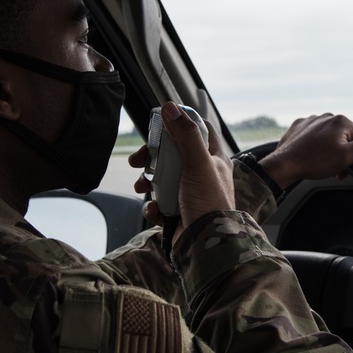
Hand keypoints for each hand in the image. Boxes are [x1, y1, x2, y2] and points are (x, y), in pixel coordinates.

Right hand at [131, 102, 234, 234]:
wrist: (206, 244)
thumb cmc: (208, 203)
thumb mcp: (198, 164)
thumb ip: (185, 135)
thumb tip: (170, 107)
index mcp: (213, 160)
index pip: (200, 130)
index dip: (182, 122)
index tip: (163, 119)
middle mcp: (202, 174)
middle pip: (173, 155)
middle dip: (153, 156)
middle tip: (138, 160)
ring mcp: (189, 194)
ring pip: (162, 179)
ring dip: (148, 182)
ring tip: (141, 187)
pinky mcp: (178, 212)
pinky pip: (159, 204)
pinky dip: (153, 206)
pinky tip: (155, 210)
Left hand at [259, 113, 352, 187]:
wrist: (285, 165)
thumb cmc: (314, 162)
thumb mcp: (347, 157)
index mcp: (341, 121)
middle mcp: (326, 117)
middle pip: (346, 137)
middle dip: (346, 154)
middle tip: (340, 171)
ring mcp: (311, 121)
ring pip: (330, 137)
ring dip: (332, 151)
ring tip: (326, 167)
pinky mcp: (299, 127)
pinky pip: (315, 137)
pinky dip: (317, 147)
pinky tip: (313, 158)